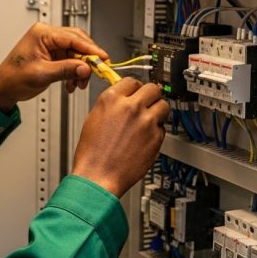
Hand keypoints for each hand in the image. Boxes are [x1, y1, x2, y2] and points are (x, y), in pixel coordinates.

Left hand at [0, 22, 107, 111]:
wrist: (3, 88)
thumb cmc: (13, 78)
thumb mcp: (42, 74)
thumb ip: (66, 69)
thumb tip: (85, 67)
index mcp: (41, 33)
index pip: (72, 38)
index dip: (90, 49)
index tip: (102, 58)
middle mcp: (47, 36)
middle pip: (77, 42)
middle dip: (87, 59)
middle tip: (96, 71)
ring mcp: (50, 45)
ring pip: (76, 53)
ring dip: (81, 68)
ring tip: (79, 82)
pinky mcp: (52, 54)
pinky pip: (70, 60)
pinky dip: (74, 72)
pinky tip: (72, 83)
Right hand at [71, 78, 169, 196]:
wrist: (98, 177)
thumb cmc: (92, 154)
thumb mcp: (94, 119)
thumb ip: (111, 105)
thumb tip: (123, 99)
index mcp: (112, 99)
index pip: (132, 81)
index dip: (135, 87)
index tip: (137, 92)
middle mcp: (130, 107)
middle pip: (153, 88)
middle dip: (151, 95)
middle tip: (148, 103)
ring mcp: (146, 121)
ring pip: (163, 105)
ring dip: (158, 111)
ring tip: (150, 120)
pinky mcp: (156, 137)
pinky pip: (163, 127)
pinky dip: (157, 131)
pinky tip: (145, 138)